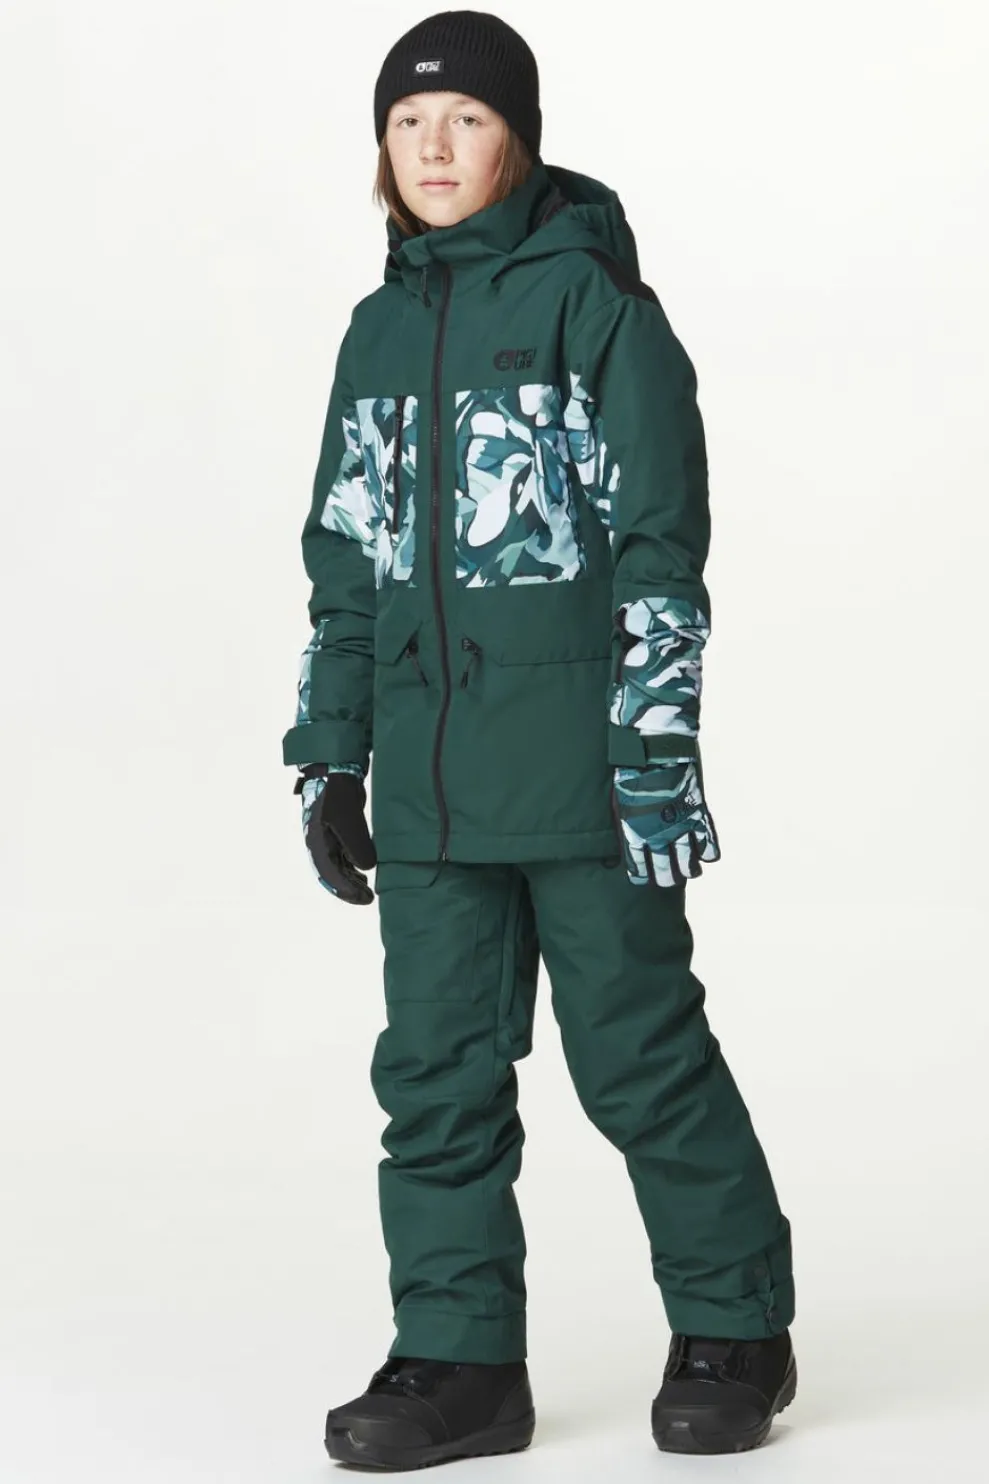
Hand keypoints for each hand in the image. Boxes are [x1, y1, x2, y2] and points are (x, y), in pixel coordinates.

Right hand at [295, 765, 376, 905]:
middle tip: (368, 899)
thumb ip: (358, 846)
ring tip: (367, 890)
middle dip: (349, 889)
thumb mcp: (350, 820)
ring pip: (337, 867)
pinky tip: (362, 874)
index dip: (346, 890)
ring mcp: (326, 839)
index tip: (364, 899)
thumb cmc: (337, 794)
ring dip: (351, 880)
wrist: (334, 771)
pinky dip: (351, 868)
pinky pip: (341, 857)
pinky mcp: (335, 832)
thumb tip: (366, 867)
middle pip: (332, 875)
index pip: (330, 874)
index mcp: (317, 843)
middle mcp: (319, 844)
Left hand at [612, 758, 720, 886]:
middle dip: (667, 878)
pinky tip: (706, 856)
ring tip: (690, 872)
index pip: (637, 867)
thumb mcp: (619, 800)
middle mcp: (656, 835)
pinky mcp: (698, 814)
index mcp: (632, 832)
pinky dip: (709, 853)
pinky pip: (708, 844)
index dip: (642, 876)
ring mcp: (679, 826)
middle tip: (670, 880)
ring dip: (689, 871)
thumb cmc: (631, 770)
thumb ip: (624, 824)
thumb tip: (624, 844)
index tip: (644, 879)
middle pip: (664, 871)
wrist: (654, 746)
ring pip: (688, 863)